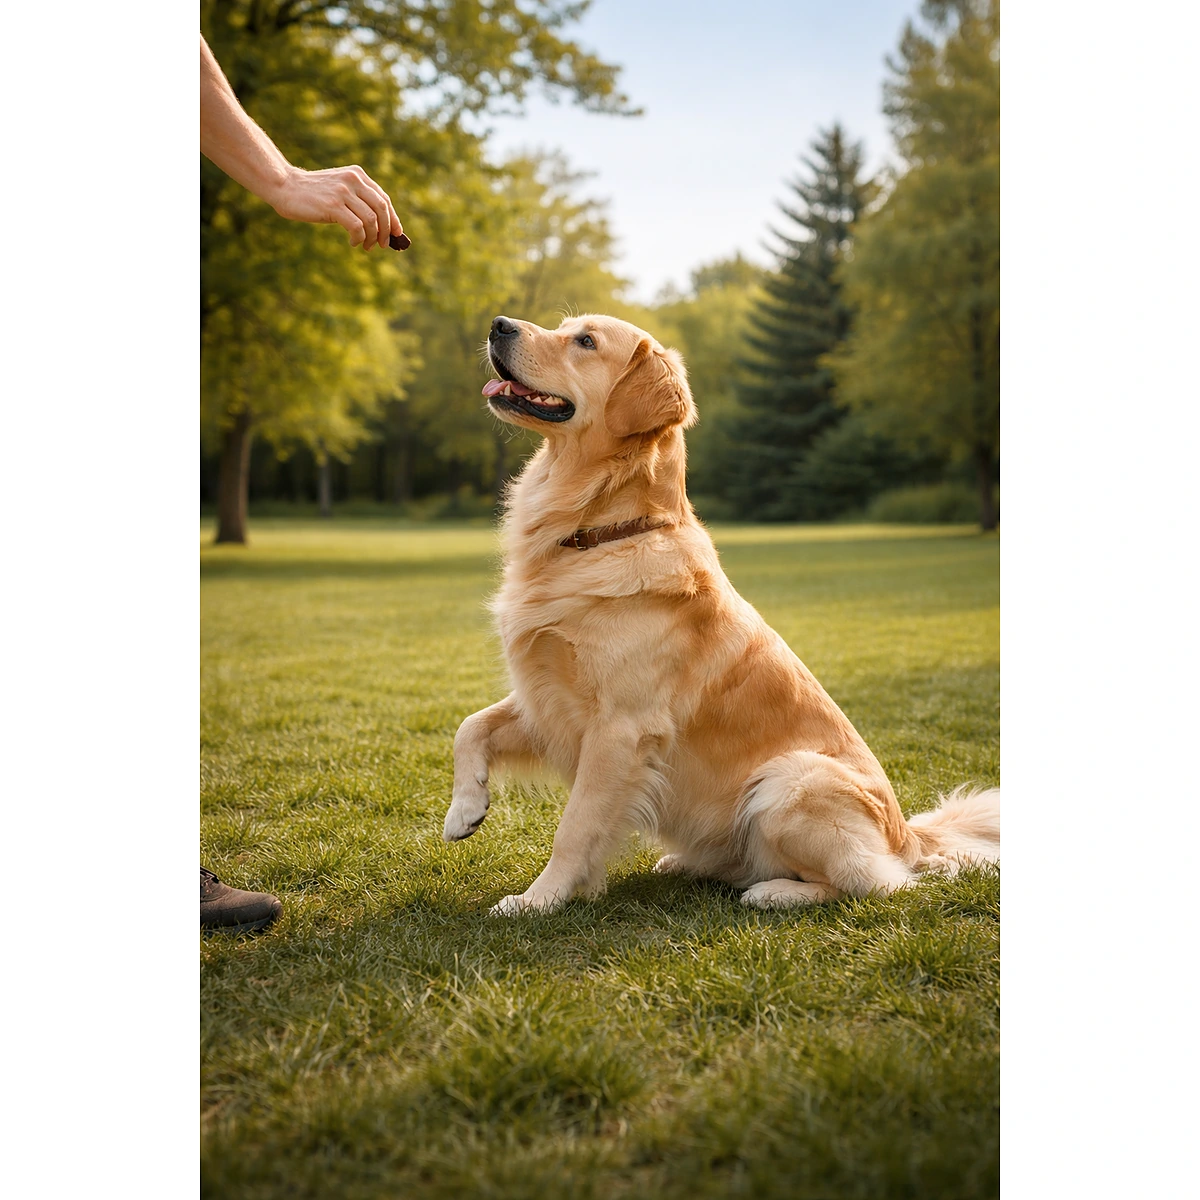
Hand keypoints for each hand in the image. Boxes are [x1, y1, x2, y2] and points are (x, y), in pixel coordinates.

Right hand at [269, 165, 402, 250]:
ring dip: (372, 238)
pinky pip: (357, 227)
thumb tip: (381, 226)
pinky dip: (359, 239)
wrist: (286, 187)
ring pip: (371, 220)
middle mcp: (353, 180)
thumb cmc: (314, 194)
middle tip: (383, 245)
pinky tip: (353, 243)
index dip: (393, 219)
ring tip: (366, 246)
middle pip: (382, 209)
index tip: (397, 234)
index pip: (384, 199)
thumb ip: (359, 200)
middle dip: (386, 231)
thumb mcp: (340, 190)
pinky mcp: (333, 206)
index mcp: (357, 175)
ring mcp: (343, 192)